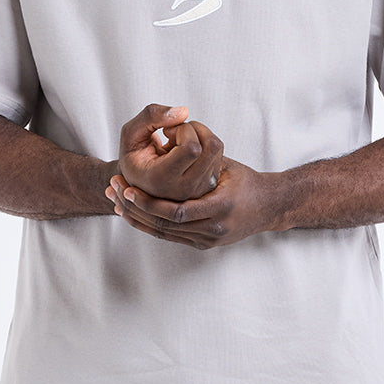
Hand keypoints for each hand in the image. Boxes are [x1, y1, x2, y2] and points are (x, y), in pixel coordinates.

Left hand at [106, 157, 283, 249]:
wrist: (269, 206)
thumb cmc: (245, 180)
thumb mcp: (224, 164)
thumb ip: (199, 156)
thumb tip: (168, 139)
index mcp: (220, 207)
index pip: (176, 212)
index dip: (148, 202)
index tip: (126, 188)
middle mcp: (214, 228)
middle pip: (164, 225)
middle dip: (135, 210)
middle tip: (113, 193)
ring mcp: (208, 240)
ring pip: (164, 233)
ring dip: (138, 219)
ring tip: (116, 204)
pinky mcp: (204, 244)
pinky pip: (171, 237)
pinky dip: (150, 226)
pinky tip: (133, 215)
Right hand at [118, 104, 223, 200]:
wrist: (139, 181)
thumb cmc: (134, 156)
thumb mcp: (131, 132)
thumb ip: (151, 116)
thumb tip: (184, 111)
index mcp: (161, 180)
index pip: (192, 148)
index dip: (183, 130)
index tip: (167, 131)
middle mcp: (183, 189)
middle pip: (209, 146)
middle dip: (193, 128)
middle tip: (172, 133)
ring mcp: (198, 189)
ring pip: (216, 147)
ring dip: (199, 134)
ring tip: (178, 142)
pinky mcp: (208, 184)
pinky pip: (218, 152)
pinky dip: (203, 142)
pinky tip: (186, 151)